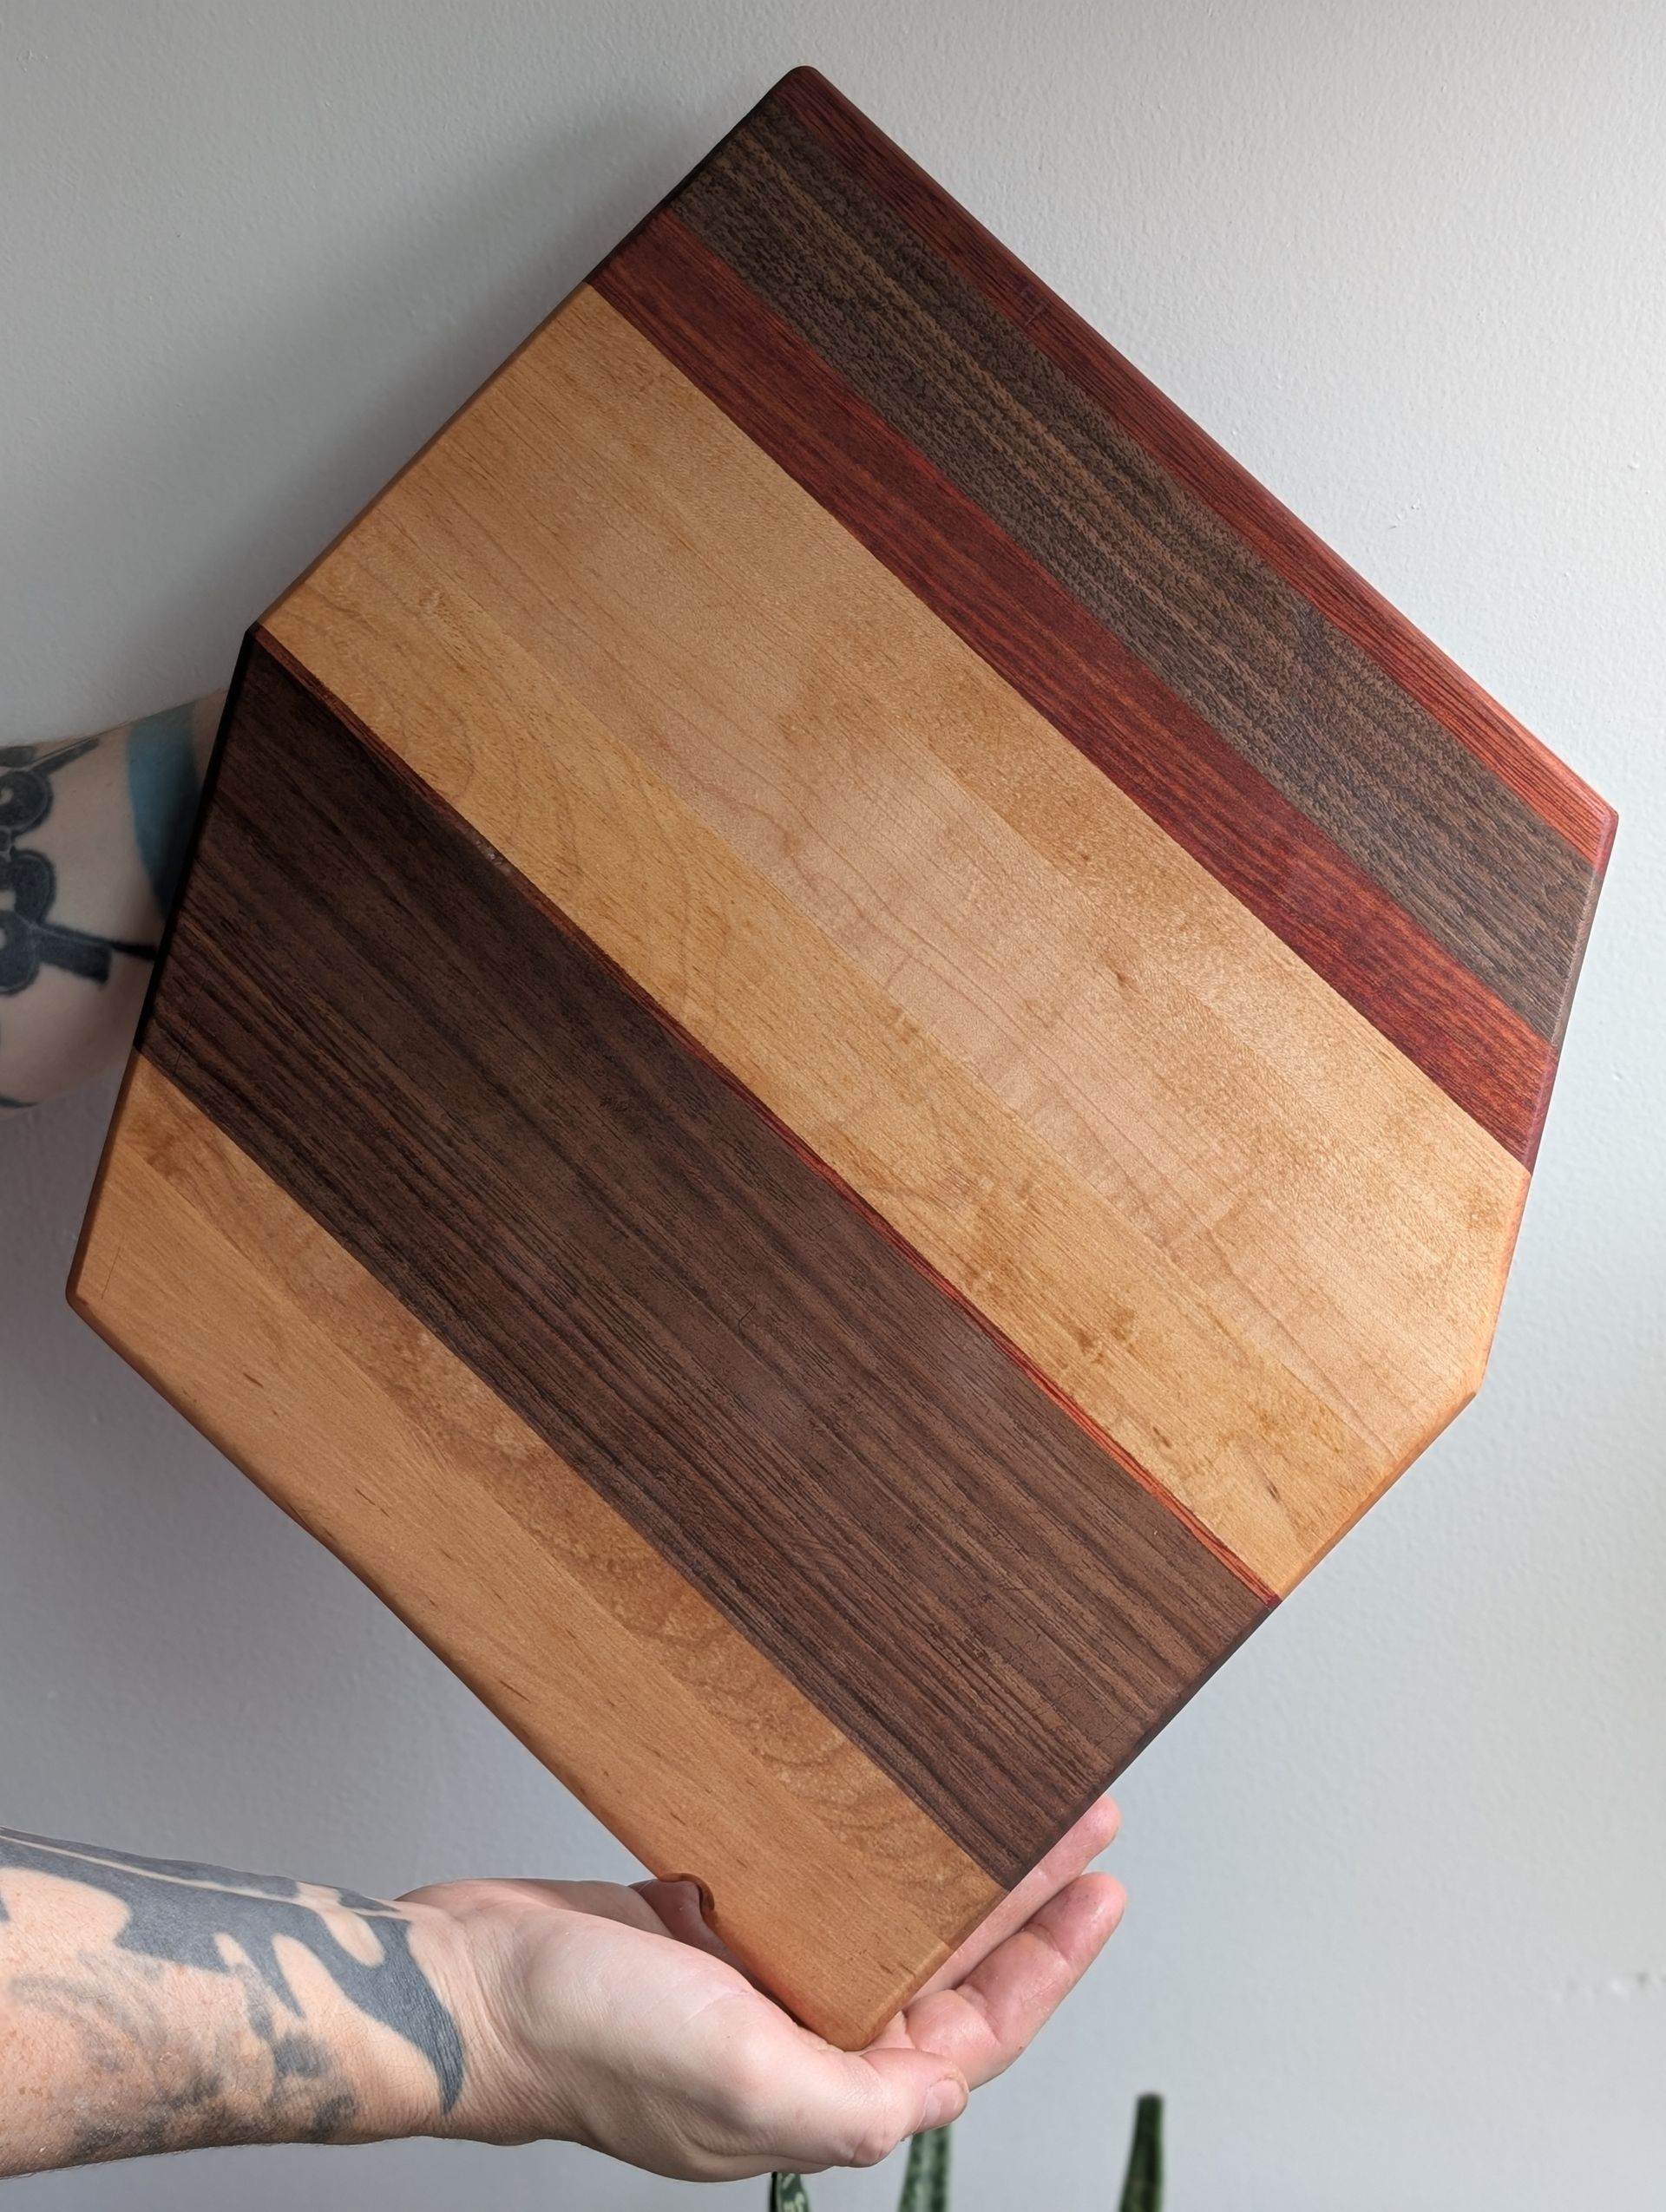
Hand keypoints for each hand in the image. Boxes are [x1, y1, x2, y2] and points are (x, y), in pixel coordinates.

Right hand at [404, 1794, 1122, 2180]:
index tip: (1100, 1891)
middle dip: (1019, 1901)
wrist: (462, 1981)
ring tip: (1005, 1798)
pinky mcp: (706, 1929)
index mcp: (820, 2096)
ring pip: (884, 1919)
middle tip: (1079, 1821)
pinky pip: (812, 1884)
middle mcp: (797, 2044)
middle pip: (941, 1968)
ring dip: (948, 1864)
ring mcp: (753, 1984)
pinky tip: (888, 1801)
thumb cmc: (584, 2037)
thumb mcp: (738, 2079)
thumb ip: (845, 2102)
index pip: (971, 2036)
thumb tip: (933, 2104)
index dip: (1048, 1968)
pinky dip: (859, 1846)